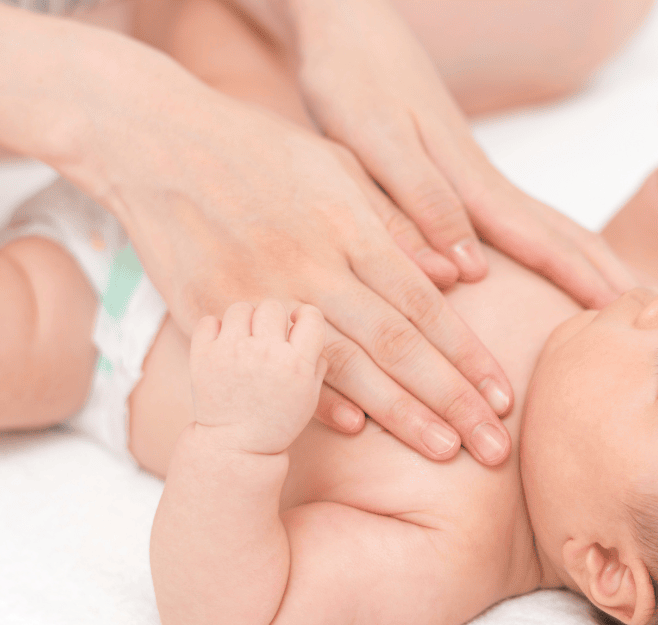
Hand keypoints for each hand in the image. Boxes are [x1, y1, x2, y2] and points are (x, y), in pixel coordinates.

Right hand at [79, 57, 516, 465]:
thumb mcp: (338, 166)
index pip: (426, 305)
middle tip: (496, 447)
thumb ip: (397, 221)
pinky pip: (271, 363)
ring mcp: (262, 290)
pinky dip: (314, 398)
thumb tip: (457, 272)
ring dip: (400, 413)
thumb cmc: (259, 150)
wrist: (153, 140)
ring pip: (345, 364)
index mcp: (350, 226)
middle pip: (398, 344)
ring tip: (446, 451)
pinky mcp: (213, 309)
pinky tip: (357, 431)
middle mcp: (314, 262)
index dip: (469, 356)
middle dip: (453, 400)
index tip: (505, 397)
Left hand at [189, 301, 326, 454]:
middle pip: (272, 307)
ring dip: (244, 321)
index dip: (305, 316)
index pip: (310, 316)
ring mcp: (231, 353)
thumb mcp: (310, 395)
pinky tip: (223, 345)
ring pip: (240, 309)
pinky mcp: (203, 356)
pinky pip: (209, 321)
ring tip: (244, 340)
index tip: (297, 325)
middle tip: (267, 337)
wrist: (235, 446)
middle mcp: (265, 354)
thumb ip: (316, 359)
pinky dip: (215, 329)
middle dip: (272, 319)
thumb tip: (306, 325)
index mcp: (296, 364)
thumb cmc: (277, 420)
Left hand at [284, 0, 636, 307]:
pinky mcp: (456, 166)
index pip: (535, 239)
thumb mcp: (376, 146)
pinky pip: (513, 213)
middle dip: (597, 271)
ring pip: (539, 220)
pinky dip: (544, 237)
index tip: (617, 311)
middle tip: (645, 308)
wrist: (348, 24)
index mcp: (465, 180)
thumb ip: (421, 204)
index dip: (575, 278)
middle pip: (554, 231)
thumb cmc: (352, 81)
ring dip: (578, 254)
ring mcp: (471, 170)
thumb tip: (472, 271)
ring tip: (614, 286)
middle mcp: (479, 178)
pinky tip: (547, 249)